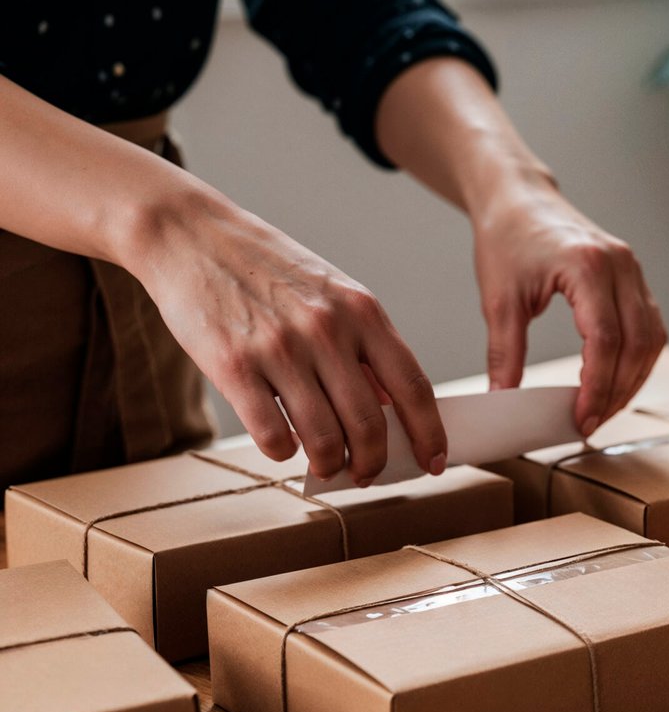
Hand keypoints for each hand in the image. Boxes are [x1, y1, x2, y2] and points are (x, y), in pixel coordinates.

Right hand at [128, 198, 445, 483]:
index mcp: (363, 312)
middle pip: (370, 424)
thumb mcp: (333, 294)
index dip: (429, 433)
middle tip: (368, 475)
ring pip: (324, 438)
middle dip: (375, 463)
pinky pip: (272, 435)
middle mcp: (328, 330)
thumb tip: (390, 406)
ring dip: (331, 466)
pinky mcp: (232, 367)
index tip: (434, 462)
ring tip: (327, 467)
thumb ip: (364, 346)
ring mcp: (280, 349)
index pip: (414, 386)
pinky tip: (283, 445)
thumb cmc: (268, 269)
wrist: (192, 235)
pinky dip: (283, 452)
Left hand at [471, 181, 665, 435]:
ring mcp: (632, 270)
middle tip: (591, 422)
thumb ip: (504, 352)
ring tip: (605, 407)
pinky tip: (617, 379)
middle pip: (637, 344)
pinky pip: (650, 326)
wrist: (519, 199)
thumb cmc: (507, 238)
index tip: (581, 419)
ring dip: (633, 379)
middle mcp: (620, 267)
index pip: (605, 341)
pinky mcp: (633, 276)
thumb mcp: (499, 299)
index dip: (597, 387)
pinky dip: (638, 358)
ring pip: (652, 338)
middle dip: (617, 391)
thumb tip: (504, 399)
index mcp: (587, 267)